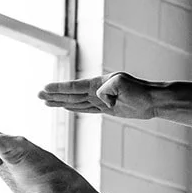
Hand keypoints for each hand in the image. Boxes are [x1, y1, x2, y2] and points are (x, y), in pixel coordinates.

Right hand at [37, 71, 155, 118]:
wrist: (154, 100)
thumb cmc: (140, 91)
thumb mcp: (123, 87)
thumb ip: (108, 90)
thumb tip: (98, 98)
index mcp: (98, 84)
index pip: (74, 87)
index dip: (59, 89)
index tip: (44, 89)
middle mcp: (97, 90)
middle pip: (71, 94)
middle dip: (55, 95)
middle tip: (38, 96)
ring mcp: (101, 99)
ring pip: (77, 102)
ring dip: (61, 102)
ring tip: (46, 102)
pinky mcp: (107, 108)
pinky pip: (87, 108)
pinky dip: (76, 108)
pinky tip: (66, 107)